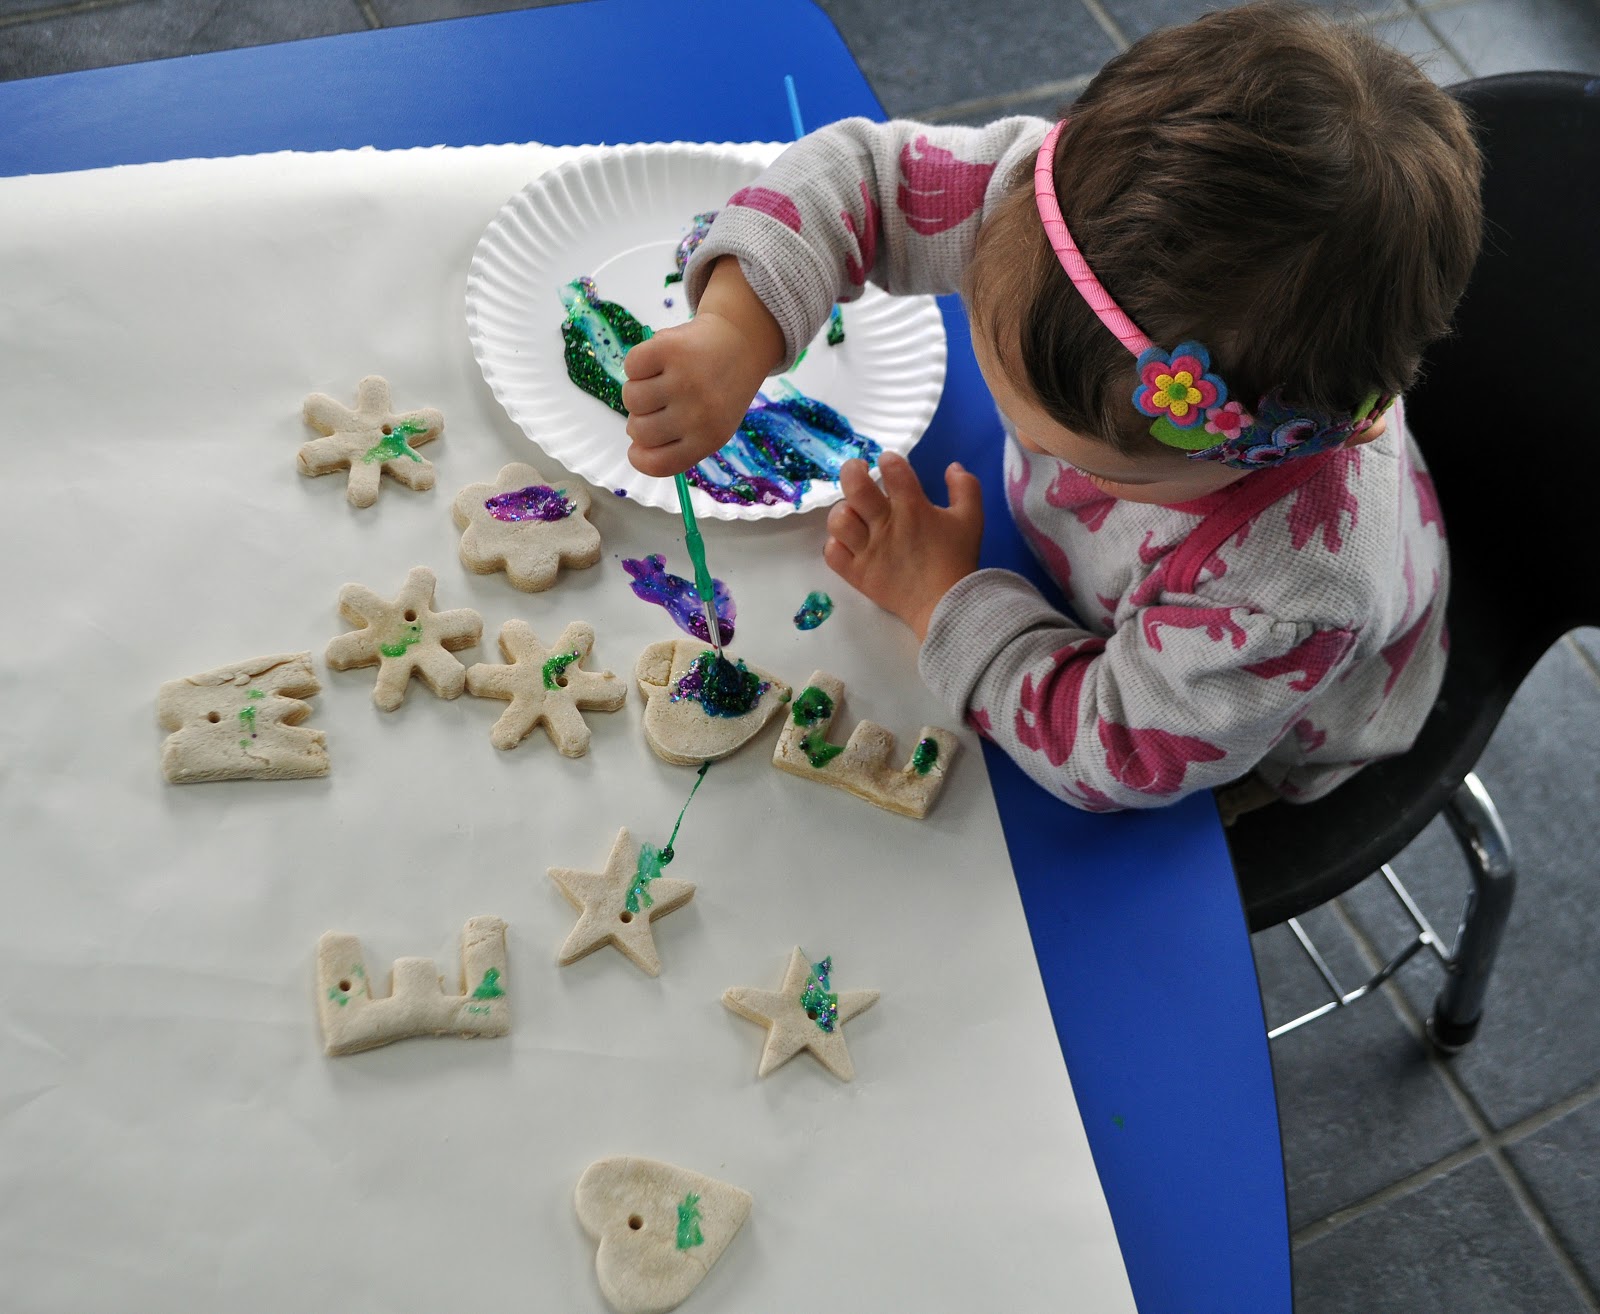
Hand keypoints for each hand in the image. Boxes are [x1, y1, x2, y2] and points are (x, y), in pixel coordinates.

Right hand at [621, 256, 783, 476]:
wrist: (741, 342)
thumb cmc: (718, 390)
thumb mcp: (711, 427)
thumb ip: (676, 443)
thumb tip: (635, 443)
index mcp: (709, 439)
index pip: (657, 464)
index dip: (639, 457)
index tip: (638, 446)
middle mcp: (699, 414)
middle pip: (638, 430)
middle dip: (641, 417)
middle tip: (661, 401)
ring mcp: (685, 380)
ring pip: (631, 398)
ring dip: (639, 388)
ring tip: (662, 379)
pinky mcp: (671, 348)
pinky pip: (631, 366)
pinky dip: (638, 363)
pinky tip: (660, 361)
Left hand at [824, 453, 983, 641]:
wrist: (947, 604)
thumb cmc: (958, 559)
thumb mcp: (972, 518)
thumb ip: (966, 487)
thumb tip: (952, 466)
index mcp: (913, 508)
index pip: (893, 470)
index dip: (888, 460)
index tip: (889, 463)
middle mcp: (886, 525)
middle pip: (855, 487)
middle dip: (852, 470)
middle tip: (858, 471)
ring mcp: (868, 551)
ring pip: (839, 520)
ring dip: (843, 511)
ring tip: (853, 512)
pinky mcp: (858, 574)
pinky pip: (833, 553)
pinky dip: (836, 544)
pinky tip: (848, 542)